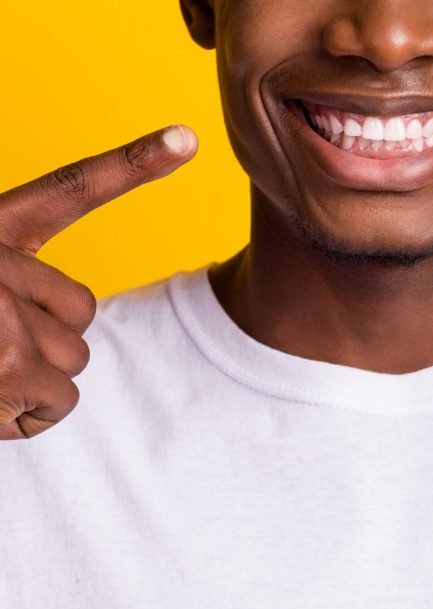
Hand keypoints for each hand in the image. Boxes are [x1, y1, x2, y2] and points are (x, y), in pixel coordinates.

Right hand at [0, 125, 197, 438]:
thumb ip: (11, 280)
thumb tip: (66, 317)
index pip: (71, 188)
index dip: (134, 163)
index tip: (186, 139)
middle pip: (83, 318)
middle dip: (44, 343)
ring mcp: (2, 321)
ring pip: (73, 369)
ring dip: (32, 385)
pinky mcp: (0, 371)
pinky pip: (52, 408)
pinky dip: (19, 418)